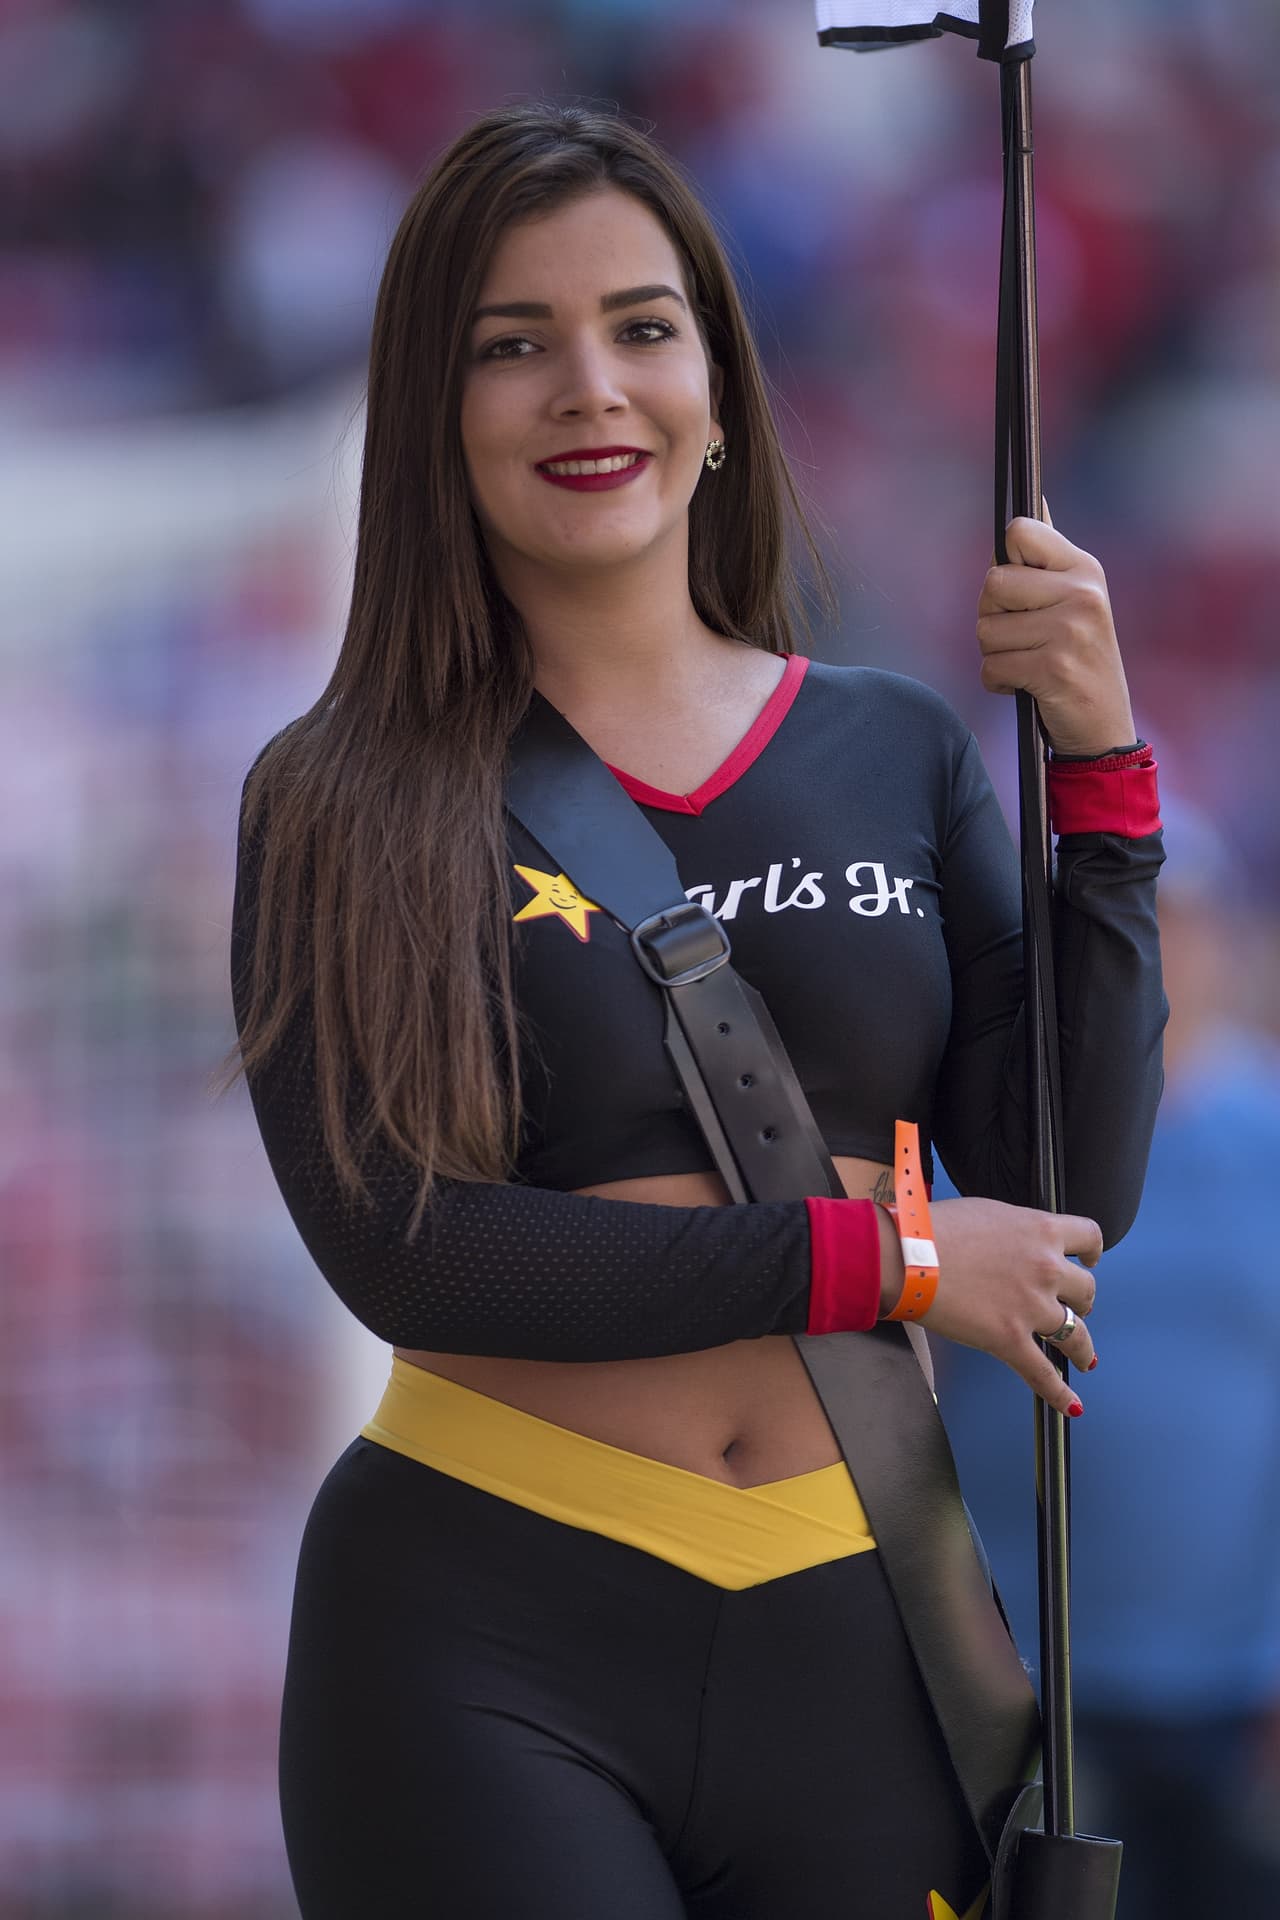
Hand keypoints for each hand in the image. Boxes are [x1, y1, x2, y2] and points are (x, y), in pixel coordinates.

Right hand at [883, 1195, 1101, 1414]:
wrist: (908, 1254)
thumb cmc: (936, 1229)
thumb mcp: (989, 1212)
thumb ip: (1015, 1228)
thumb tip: (1018, 1242)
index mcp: (1041, 1230)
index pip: (1090, 1236)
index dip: (1092, 1252)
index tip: (1089, 1260)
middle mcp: (1046, 1267)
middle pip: (1086, 1289)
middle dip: (1080, 1301)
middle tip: (1068, 1308)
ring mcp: (1032, 1306)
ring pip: (1076, 1334)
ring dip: (1082, 1348)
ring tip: (1083, 1357)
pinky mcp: (1010, 1339)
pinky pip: (1044, 1374)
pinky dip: (1061, 1394)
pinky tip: (1072, 1405)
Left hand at [976, 496, 1135, 756]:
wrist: (1105, 726)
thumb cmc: (1079, 660)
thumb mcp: (1075, 601)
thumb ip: (1047, 558)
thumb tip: (1032, 499)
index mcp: (1084, 569)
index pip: (1018, 532)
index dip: (1006, 561)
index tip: (1021, 589)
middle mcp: (1081, 593)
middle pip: (991, 583)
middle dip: (993, 616)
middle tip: (1023, 637)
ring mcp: (1069, 630)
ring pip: (985, 628)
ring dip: (995, 653)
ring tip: (1029, 662)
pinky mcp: (1053, 668)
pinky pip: (990, 666)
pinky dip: (998, 681)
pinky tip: (1027, 685)